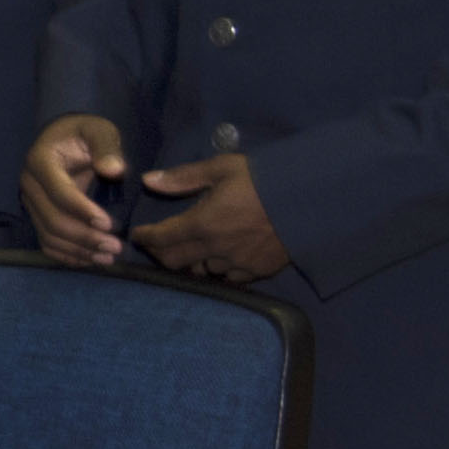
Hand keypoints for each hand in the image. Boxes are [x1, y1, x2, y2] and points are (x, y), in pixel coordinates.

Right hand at [22, 115, 132, 264]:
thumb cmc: (83, 133)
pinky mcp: (36, 215)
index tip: (109, 225)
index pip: (59, 193)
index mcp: (40, 162)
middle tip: (115, 248)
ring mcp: (30, 203)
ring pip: (48, 235)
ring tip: (108, 258)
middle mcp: (28, 185)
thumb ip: (106, 147)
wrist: (63, 138)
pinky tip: (89, 261)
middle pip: (52, 220)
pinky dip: (66, 255)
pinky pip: (46, 241)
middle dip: (84, 237)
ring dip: (78, 251)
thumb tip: (114, 170)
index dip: (82, 211)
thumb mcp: (98, 130)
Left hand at [132, 149, 288, 284]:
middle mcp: (215, 249)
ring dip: (189, 264)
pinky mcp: (257, 272)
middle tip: (156, 245)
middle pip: (174, 262)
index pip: (161, 238)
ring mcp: (236, 264)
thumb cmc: (264, 179)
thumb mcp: (222, 169)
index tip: (139, 235)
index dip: (146, 238)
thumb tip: (148, 181)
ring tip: (187, 253)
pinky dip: (217, 272)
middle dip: (160, 253)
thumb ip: (183, 177)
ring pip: (200, 272)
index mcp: (202, 223)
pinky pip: (228, 279)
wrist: (310, 199)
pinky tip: (216, 261)